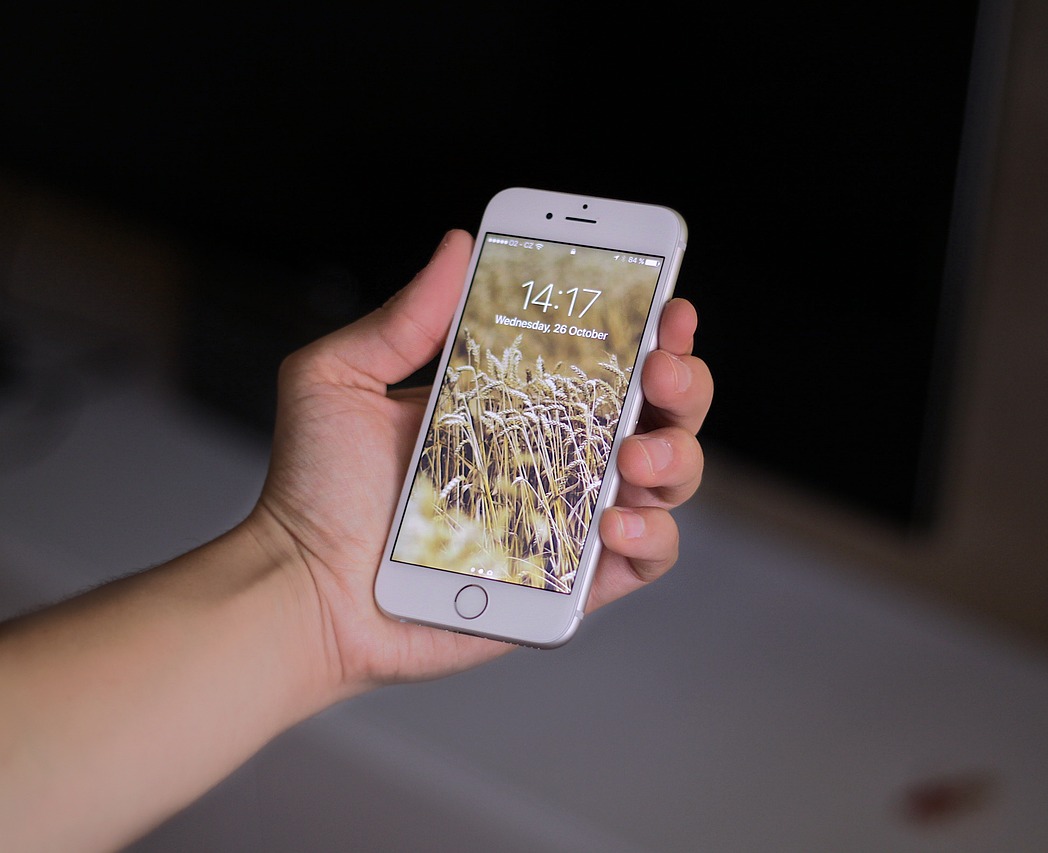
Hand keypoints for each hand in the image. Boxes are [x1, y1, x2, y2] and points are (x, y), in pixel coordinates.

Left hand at [250, 229, 711, 695]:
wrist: (302, 589)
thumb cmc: (316, 490)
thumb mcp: (341, 379)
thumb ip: (404, 317)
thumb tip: (458, 246)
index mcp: (515, 401)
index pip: (603, 356)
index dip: (648, 327)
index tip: (665, 303)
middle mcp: (554, 454)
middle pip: (659, 410)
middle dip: (683, 381)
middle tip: (659, 370)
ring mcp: (568, 519)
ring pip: (668, 479)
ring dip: (673, 455)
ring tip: (631, 454)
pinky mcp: (570, 584)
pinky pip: (645, 559)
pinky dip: (651, 537)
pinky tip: (613, 521)